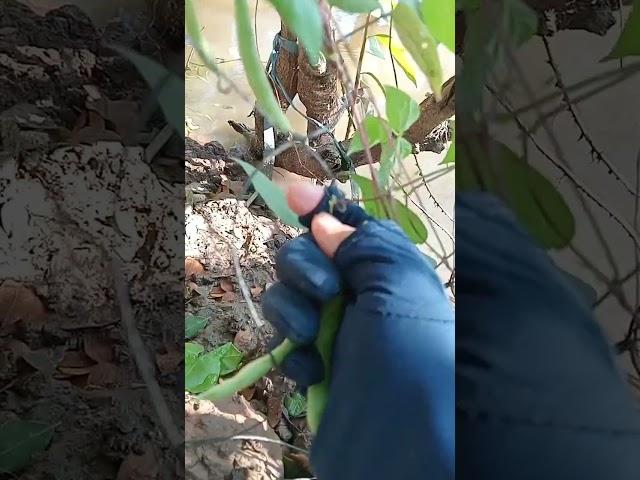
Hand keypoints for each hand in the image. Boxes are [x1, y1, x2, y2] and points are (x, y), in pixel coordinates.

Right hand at [262, 182, 453, 479]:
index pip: (350, 227)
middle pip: (306, 257)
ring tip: (314, 341)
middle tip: (325, 293)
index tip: (294, 196)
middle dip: (304, 269)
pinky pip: (283, 340)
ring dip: (292, 313)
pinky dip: (290, 352)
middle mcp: (361, 297)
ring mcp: (334, 333)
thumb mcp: (399, 289)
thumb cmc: (408, 362)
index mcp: (389, 272)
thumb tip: (324, 220)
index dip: (322, 209)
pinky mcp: (312, 366)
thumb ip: (363, 244)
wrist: (401, 452)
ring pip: (286, 297)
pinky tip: (311, 372)